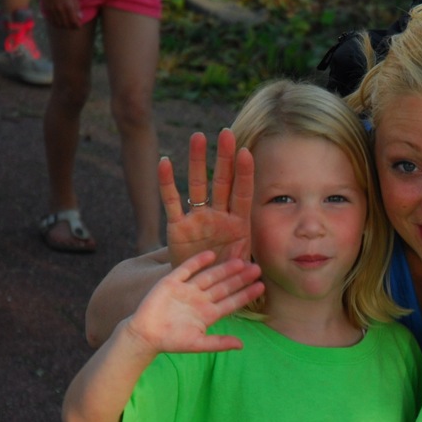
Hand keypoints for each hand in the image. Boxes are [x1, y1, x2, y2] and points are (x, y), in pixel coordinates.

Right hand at [39, 0, 81, 29]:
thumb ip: (77, 7)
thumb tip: (80, 17)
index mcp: (68, 6)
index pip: (74, 22)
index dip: (77, 26)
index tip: (79, 26)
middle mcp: (60, 10)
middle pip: (66, 25)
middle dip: (71, 27)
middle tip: (73, 26)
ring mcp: (52, 10)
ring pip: (58, 24)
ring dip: (64, 26)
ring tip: (67, 25)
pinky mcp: (46, 8)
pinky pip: (51, 20)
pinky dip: (56, 23)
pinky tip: (58, 22)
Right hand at [124, 251, 263, 355]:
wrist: (144, 335)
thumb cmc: (171, 342)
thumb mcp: (198, 343)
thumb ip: (219, 343)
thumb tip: (242, 345)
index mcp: (208, 314)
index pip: (231, 301)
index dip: (246, 294)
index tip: (261, 286)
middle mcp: (200, 299)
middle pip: (224, 286)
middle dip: (240, 278)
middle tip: (257, 268)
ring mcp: (187, 290)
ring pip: (209, 276)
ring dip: (224, 269)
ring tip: (240, 261)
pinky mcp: (172, 282)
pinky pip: (187, 269)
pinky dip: (197, 261)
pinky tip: (211, 254)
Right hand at [161, 128, 254, 267]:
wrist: (201, 288)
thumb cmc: (226, 276)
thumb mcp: (240, 271)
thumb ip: (245, 266)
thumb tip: (256, 271)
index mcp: (239, 224)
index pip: (243, 194)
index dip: (244, 174)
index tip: (246, 152)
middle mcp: (219, 216)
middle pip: (222, 182)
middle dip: (224, 158)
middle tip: (225, 133)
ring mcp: (198, 219)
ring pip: (197, 185)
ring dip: (196, 162)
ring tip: (198, 137)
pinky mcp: (177, 227)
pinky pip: (171, 202)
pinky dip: (167, 183)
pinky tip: (164, 162)